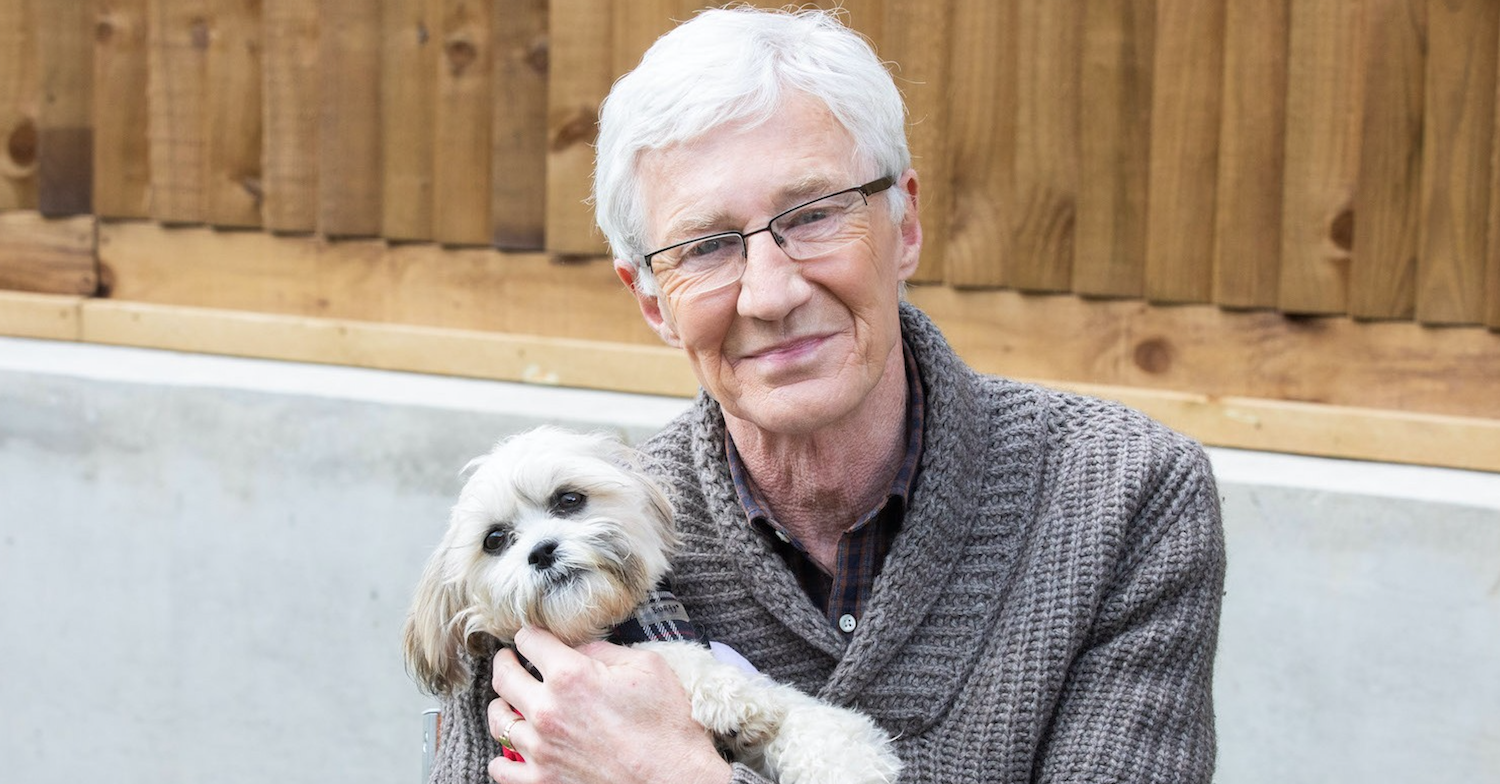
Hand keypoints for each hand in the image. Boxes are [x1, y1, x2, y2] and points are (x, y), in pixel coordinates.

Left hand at [486, 626, 732, 783]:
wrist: (674, 779)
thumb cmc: (667, 725)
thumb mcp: (646, 667)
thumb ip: (603, 651)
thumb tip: (578, 648)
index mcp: (571, 675)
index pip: (529, 641)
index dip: (529, 634)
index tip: (531, 638)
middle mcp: (547, 709)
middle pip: (503, 676)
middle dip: (505, 662)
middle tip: (509, 660)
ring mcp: (541, 748)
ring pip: (498, 720)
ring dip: (501, 706)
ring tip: (507, 702)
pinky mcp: (542, 780)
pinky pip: (502, 769)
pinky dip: (502, 758)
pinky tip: (511, 750)